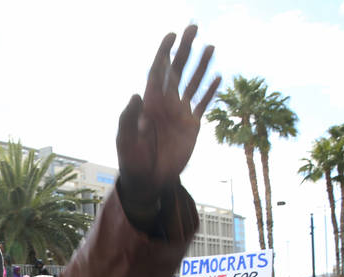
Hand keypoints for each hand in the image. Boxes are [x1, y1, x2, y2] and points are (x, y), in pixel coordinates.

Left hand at [116, 25, 219, 200]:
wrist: (148, 180)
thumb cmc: (132, 161)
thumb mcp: (125, 141)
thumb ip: (128, 118)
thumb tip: (136, 94)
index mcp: (149, 103)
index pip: (158, 72)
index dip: (164, 53)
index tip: (172, 35)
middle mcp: (165, 104)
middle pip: (177, 70)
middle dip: (185, 50)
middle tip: (193, 28)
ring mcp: (179, 113)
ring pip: (192, 83)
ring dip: (201, 65)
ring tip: (211, 46)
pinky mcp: (191, 126)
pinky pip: (202, 104)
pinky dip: (210, 91)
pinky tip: (218, 77)